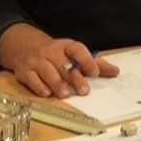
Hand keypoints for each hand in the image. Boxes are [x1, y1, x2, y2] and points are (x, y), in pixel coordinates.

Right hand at [0, 24, 119, 97]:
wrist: (25, 47)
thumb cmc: (57, 54)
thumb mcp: (75, 54)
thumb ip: (95, 63)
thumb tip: (116, 71)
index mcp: (66, 46)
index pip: (77, 50)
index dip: (86, 60)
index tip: (95, 72)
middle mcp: (51, 52)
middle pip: (63, 64)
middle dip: (74, 78)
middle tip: (84, 91)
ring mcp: (37, 61)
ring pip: (47, 71)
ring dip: (57, 83)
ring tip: (66, 94)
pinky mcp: (25, 71)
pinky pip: (32, 78)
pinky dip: (39, 86)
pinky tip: (46, 93)